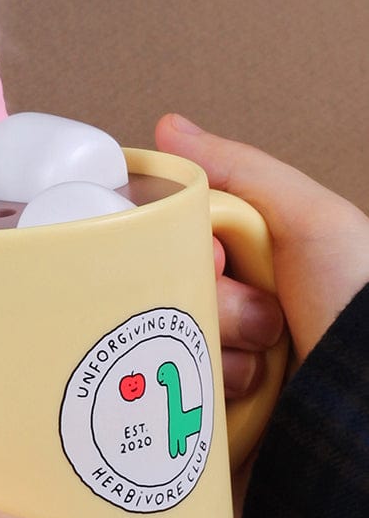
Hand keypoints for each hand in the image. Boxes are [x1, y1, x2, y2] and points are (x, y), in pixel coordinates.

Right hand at [156, 113, 368, 365]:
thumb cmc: (358, 295)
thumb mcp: (309, 218)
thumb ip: (238, 167)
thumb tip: (170, 129)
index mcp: (246, 245)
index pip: (172, 230)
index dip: (181, 242)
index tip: (218, 255)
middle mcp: (231, 290)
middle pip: (168, 284)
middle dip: (213, 296)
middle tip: (260, 304)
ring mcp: (224, 342)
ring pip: (174, 336)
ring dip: (220, 341)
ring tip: (270, 346)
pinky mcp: (216, 388)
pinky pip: (183, 380)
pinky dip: (217, 380)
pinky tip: (256, 379)